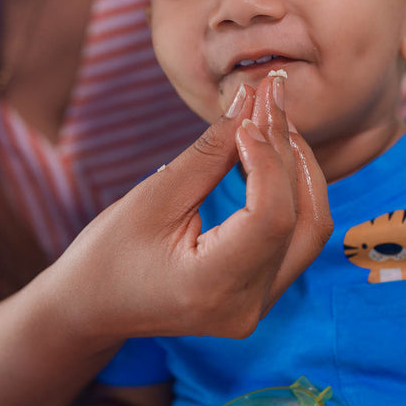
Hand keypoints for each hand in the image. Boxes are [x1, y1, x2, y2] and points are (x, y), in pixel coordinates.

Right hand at [49, 74, 332, 341]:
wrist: (94, 308)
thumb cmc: (108, 254)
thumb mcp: (153, 198)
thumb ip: (208, 153)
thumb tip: (248, 101)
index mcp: (212, 287)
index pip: (271, 217)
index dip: (269, 158)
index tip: (247, 114)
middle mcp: (247, 307)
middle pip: (301, 219)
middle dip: (288, 152)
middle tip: (268, 97)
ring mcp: (260, 306)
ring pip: (311, 230)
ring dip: (299, 172)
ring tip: (273, 124)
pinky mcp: (263, 295)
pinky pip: (297, 239)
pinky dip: (291, 194)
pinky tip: (272, 155)